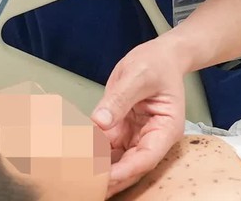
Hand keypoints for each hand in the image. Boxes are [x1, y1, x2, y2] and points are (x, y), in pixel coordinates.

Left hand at [91, 37, 187, 198]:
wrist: (159, 56)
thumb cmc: (157, 64)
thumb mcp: (139, 75)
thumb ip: (120, 98)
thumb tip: (100, 122)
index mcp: (166, 128)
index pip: (146, 158)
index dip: (125, 171)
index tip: (104, 177)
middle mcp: (152, 137)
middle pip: (130, 166)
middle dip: (109, 177)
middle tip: (84, 183)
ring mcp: (135, 136)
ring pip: (116, 160)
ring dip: (97, 168)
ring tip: (75, 173)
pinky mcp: (121, 130)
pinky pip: (105, 146)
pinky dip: (91, 151)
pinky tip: (74, 155)